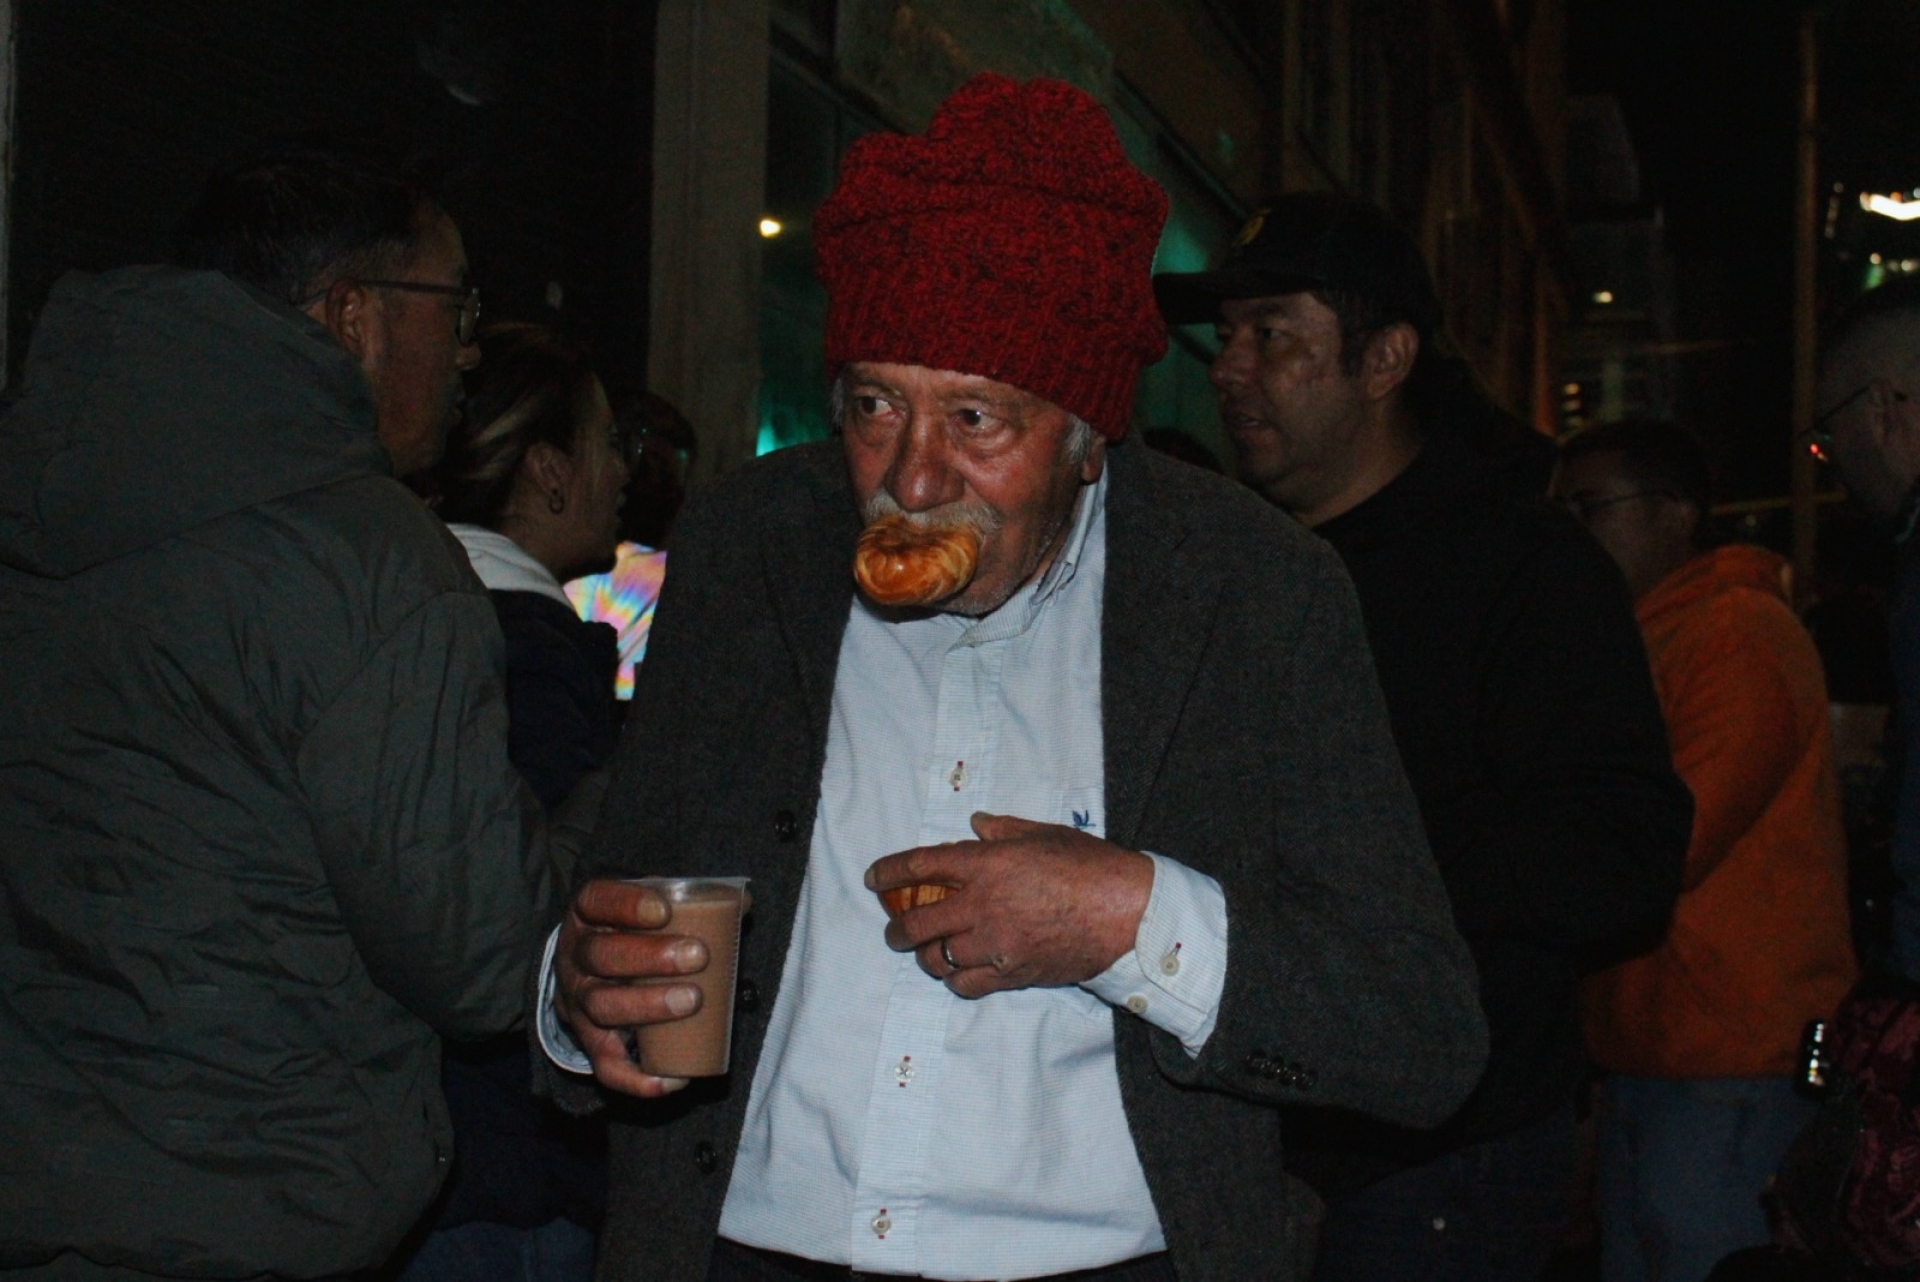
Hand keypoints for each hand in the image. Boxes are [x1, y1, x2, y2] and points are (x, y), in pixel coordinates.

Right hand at [553, 878, 708, 1096]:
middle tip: (696, 956)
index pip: (596, 900)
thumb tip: (745, 904)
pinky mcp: (588, 1041)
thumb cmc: (630, 931)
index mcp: (587, 914)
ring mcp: (578, 1002)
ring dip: (648, 1005)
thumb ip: (689, 901)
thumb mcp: (645, 907)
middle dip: (650, 958)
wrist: (588, 970)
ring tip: (692, 999)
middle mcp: (575, 957)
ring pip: (602, 1006)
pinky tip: (673, 1079)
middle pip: (601, 955)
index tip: (665, 910)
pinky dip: (637, 1078)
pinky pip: (606, 1066)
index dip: (626, 905)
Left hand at [866, 812, 1152, 997]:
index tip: (874, 878)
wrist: (1126, 913)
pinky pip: (965, 986)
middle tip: (894, 930)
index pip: (920, 866)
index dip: (889, 871)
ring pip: (936, 959)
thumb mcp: (1044, 834)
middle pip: (917, 922)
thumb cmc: (1089, 866)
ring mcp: (994, 944)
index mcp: (986, 864)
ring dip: (925, 956)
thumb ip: (1003, 830)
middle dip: (896, 928)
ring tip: (928, 952)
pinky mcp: (1011, 974)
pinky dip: (954, 980)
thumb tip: (976, 824)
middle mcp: (982, 906)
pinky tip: (959, 972)